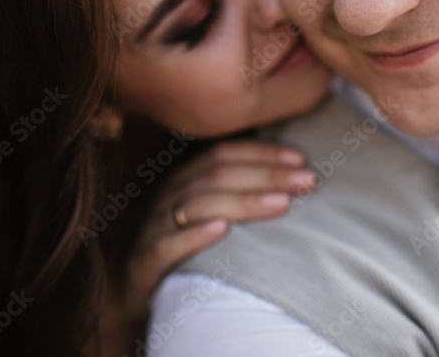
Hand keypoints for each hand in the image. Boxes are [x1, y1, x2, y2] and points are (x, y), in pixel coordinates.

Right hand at [98, 139, 316, 348]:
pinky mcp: (143, 260)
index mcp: (184, 176)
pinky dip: (194, 236)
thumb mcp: (207, 209)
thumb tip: (291, 175)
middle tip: (308, 181)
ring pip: (198, 205)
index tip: (302, 159)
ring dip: (244, 202)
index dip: (263, 153)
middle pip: (218, 175)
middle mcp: (168, 194)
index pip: (224, 153)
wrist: (130, 286)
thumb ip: (236, 189)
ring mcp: (153, 225)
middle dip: (267, 175)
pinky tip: (222, 230)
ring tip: (282, 203)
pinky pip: (166, 245)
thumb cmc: (181, 243)